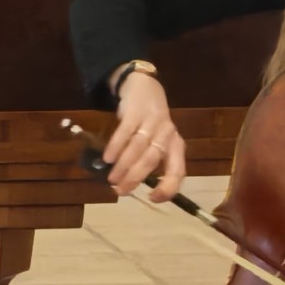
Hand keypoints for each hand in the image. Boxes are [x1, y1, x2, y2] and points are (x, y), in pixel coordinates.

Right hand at [101, 72, 186, 201]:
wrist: (144, 86)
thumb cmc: (152, 121)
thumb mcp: (159, 139)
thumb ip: (151, 160)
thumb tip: (131, 185)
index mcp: (176, 145)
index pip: (177, 171)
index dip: (167, 187)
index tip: (152, 198)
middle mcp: (167, 134)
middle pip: (151, 160)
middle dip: (135, 178)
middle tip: (120, 191)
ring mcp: (151, 121)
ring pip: (138, 148)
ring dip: (123, 166)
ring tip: (111, 178)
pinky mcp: (135, 112)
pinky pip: (125, 132)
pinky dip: (115, 147)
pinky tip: (107, 158)